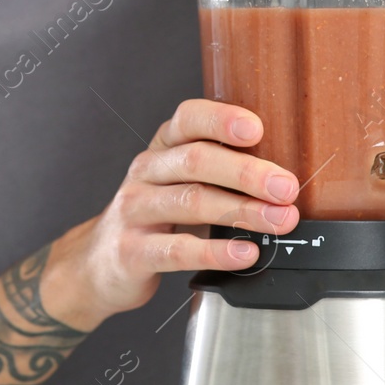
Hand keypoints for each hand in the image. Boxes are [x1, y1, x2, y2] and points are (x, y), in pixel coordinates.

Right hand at [40, 99, 301, 331]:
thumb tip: (285, 175)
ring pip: (190, 202)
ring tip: (279, 221)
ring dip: (242, 211)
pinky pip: (177, 250)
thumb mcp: (180, 183)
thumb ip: (220, 172)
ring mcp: (135, 211)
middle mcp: (146, 172)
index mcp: (163, 148)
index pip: (188, 119)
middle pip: (195, 160)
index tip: (257, 128)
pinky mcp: (132, 251)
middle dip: (246, 172)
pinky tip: (246, 253)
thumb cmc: (155, 217)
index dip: (221, 120)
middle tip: (286, 187)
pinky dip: (216, 251)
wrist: (99, 264)